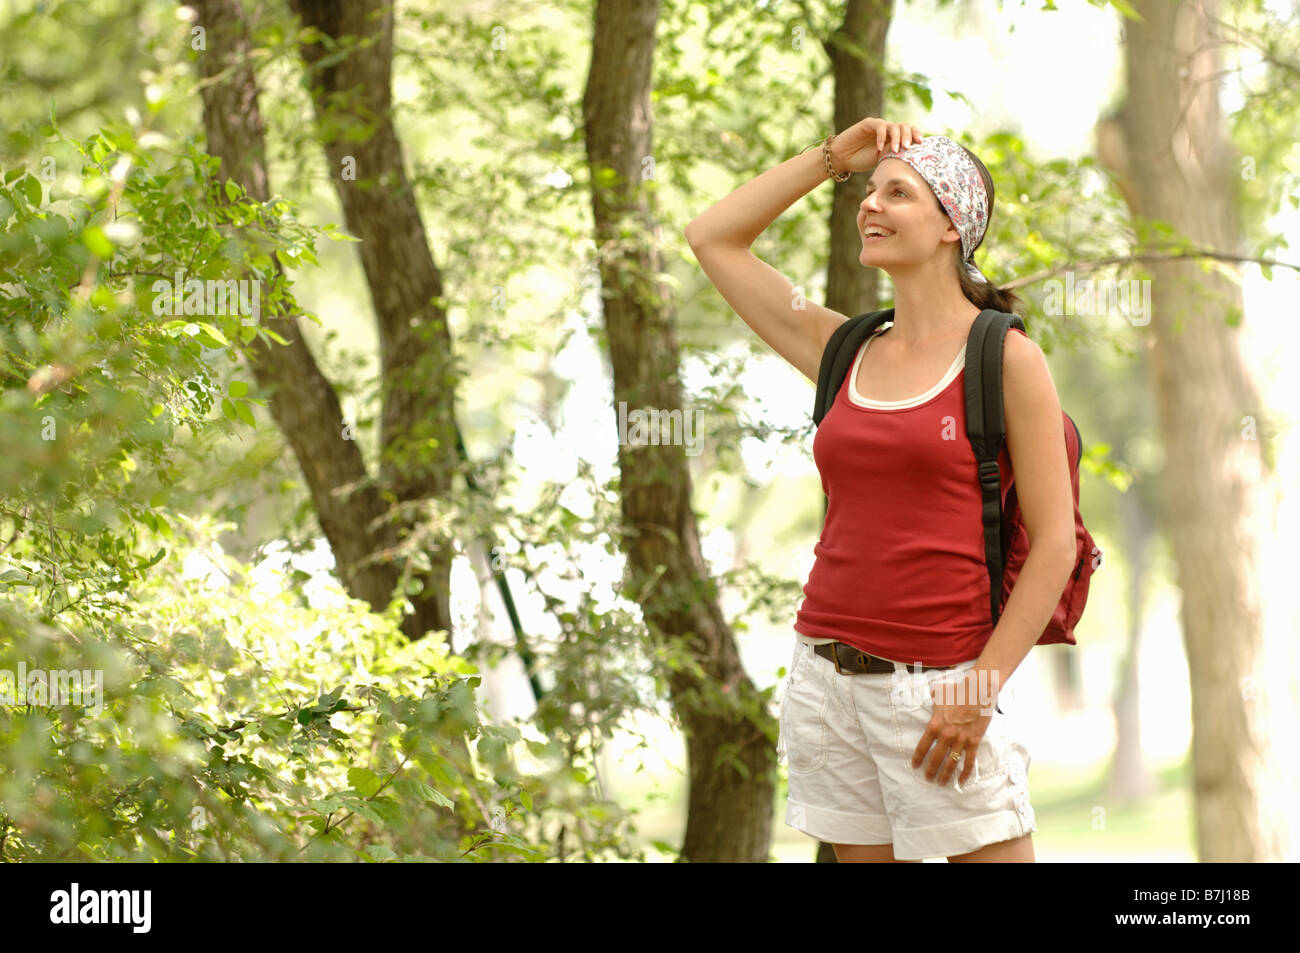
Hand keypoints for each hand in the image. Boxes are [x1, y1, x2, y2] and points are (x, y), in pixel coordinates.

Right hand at [830, 118, 926, 174]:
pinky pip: (880, 126)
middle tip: (908, 147)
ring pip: (894, 126)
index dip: (917, 135)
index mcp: (894, 138)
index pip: (910, 132)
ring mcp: (879, 126)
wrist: (842, 158)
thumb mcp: (881, 160)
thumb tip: (910, 157)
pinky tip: (879, 148)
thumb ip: (893, 155)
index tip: (921, 144)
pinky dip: (882, 137)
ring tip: (896, 150)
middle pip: (905, 127)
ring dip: (897, 138)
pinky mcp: (868, 123)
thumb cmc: (861, 161)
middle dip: (909, 136)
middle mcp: (888, 130)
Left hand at [911, 669, 995, 785]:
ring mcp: (961, 741)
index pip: (922, 747)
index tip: (915, 766)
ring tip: (941, 783)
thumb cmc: (957, 691)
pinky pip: (969, 762)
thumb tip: (931, 695)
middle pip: (935, 759)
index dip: (918, 758)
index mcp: (934, 725)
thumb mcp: (939, 693)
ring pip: (951, 764)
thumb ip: (933, 697)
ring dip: (945, 775)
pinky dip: (965, 773)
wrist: (978, 692)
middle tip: (927, 779)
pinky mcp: (974, 743)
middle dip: (930, 771)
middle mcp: (946, 735)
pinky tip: (961, 781)